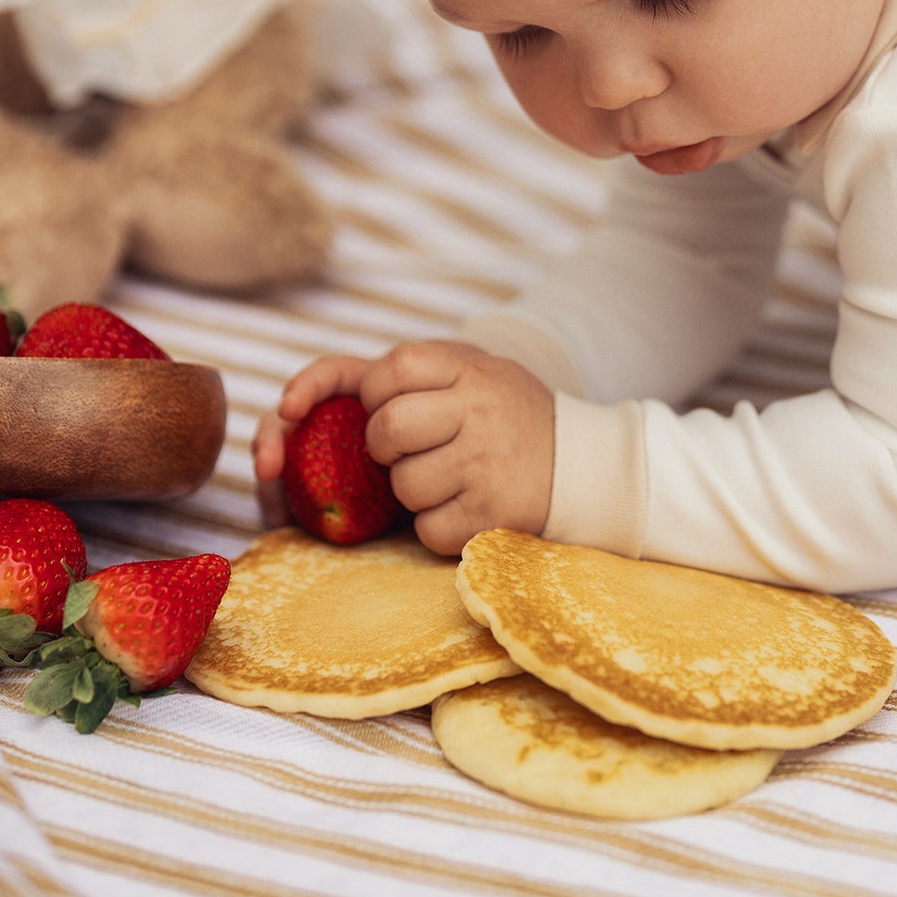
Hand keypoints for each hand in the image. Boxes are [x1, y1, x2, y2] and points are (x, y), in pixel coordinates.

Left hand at [251, 342, 554, 554]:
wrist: (584, 466)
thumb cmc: (508, 415)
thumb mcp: (475, 371)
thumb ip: (415, 372)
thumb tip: (312, 395)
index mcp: (469, 368)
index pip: (390, 369)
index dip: (371, 392)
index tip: (379, 406)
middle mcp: (478, 410)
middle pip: (386, 429)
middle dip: (383, 447)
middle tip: (411, 450)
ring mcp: (485, 463)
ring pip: (403, 485)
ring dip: (412, 492)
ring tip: (450, 478)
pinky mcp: (491, 515)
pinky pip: (428, 528)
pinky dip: (437, 525)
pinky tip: (466, 507)